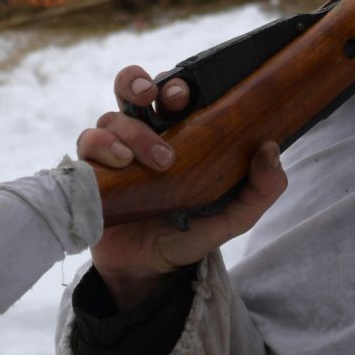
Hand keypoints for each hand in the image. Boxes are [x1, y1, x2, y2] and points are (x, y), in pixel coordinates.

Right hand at [74, 65, 289, 307]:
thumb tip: (270, 149)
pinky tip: (119, 165)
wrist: (149, 272)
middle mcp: (142, 136)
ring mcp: (113, 154)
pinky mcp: (90, 175)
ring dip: (127, 131)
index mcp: (177, 133)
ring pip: (109, 119)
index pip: (171, 93)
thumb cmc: (190, 233)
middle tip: (152, 98)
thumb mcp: (233, 216)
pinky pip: (84, 148)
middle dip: (137, 83)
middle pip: (130, 88)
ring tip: (148, 161)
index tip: (183, 96)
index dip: (174, 84)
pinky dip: (99, 149)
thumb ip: (260, 189)